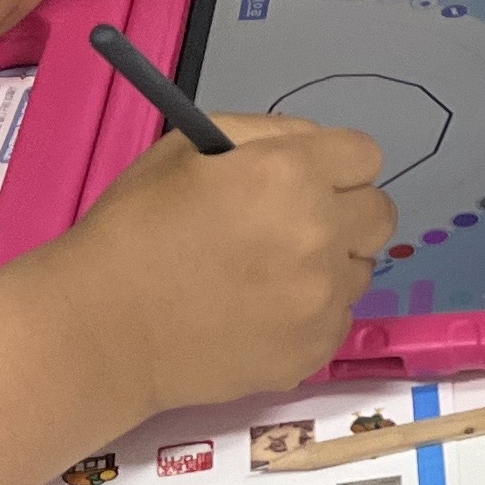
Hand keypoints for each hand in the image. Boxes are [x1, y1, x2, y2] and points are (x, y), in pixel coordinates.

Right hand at [38, 118, 397, 420]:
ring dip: (329, 265)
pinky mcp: (316, 348)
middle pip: (380, 213)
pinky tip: (259, 312)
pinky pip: (339, 317)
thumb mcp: (188, 149)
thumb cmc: (136, 228)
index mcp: (290, 174)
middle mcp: (321, 233)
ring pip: (361, 269)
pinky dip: (311, 313)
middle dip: (345, 212)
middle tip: (292, 226)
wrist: (104, 327)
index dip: (335, 164)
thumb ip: (266, 136)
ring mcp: (323, 298)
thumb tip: (314, 148)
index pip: (366, 155)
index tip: (307, 179)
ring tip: (265, 274)